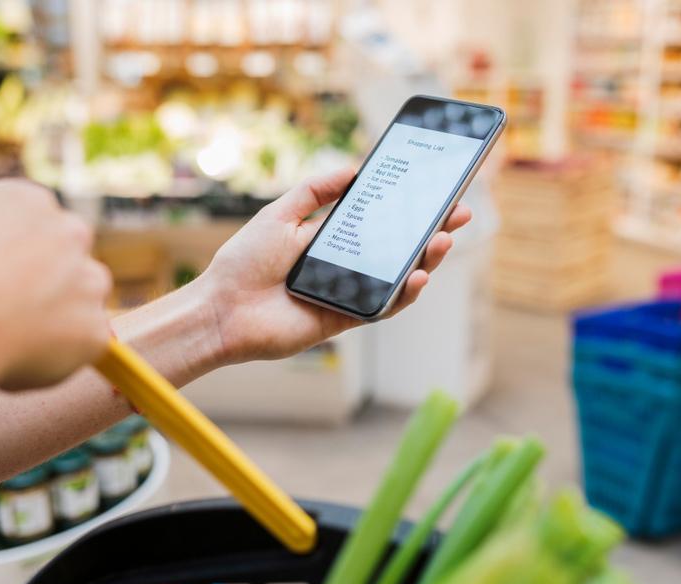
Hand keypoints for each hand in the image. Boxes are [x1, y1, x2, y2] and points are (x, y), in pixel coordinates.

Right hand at [0, 181, 111, 389]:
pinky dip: (52, 362)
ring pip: (80, 304)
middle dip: (46, 284)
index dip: (12, 258)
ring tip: (3, 341)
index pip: (35, 228)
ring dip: (55, 321)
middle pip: (67, 260)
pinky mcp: (93, 331)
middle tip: (6, 314)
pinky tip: (10, 363)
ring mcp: (88, 282)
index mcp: (28, 201)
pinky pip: (78, 350)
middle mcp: (69, 234)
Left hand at [196, 168, 472, 362]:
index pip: (381, 221)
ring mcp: (348, 293)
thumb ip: (316, 191)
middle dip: (431, 231)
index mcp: (332, 239)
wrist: (222, 309)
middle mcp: (345, 265)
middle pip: (399, 248)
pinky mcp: (346, 319)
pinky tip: (418, 276)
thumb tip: (354, 168)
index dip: (409, 208)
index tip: (435, 191)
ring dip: (426, 261)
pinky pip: (383, 307)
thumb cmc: (243, 261)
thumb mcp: (280, 213)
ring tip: (443, 240)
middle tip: (458, 214)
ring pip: (398, 278)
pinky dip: (404, 294)